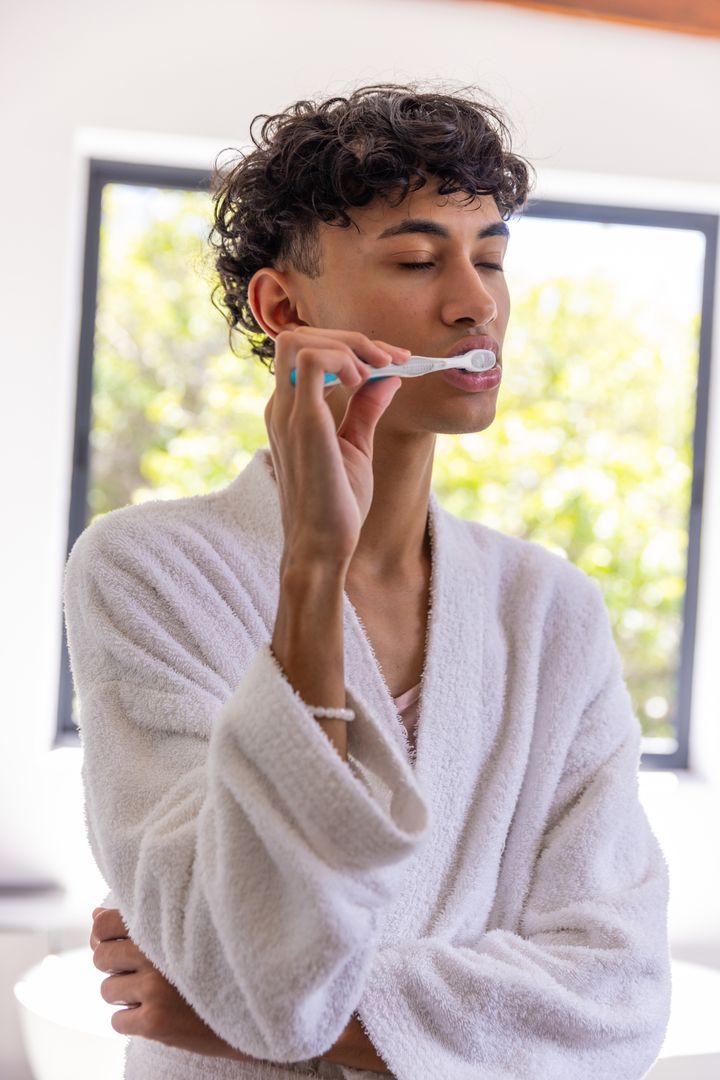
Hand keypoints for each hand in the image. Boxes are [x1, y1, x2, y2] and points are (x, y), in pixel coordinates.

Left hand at [89, 907, 355, 1063]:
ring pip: (107, 990)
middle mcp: (157, 954)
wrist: (261, 1006)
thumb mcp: (194, 925)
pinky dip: (132, 1018)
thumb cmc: (227, 957)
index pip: (105, 923)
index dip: (105, 932)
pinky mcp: (156, 1023)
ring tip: (156, 990)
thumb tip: (95, 911)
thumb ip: (149, 915)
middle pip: (100, 957)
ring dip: (125, 992)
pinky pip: (118, 1021)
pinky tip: (159, 1012)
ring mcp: (154, 990)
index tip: (122, 939)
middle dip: (115, 964)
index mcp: (168, 923)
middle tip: (144, 968)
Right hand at [265, 325, 409, 567]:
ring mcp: (287, 413)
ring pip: (298, 339)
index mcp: (290, 410)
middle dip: (352, 339)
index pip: (308, 352)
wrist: (323, 546)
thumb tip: (390, 378)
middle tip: (393, 359)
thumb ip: (366, 409)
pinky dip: (341, 358)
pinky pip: (310, 360)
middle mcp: (281, 406)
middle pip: (300, 336)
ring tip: (377, 368)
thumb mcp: (356, 446)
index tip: (393, 360)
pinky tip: (363, 380)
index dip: (351, 346)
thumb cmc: (336, 506)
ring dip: (345, 344)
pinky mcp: (302, 423)